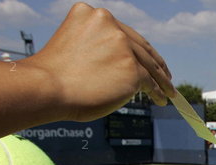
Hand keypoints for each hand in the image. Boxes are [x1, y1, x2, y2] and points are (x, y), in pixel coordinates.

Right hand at [26, 3, 174, 121]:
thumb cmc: (52, 77)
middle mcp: (110, 24)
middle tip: (166, 75)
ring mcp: (122, 45)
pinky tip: (160, 99)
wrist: (46, 89)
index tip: (147, 58)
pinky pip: (150, 82)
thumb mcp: (73, 46)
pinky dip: (157, 92)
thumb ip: (95, 48)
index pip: (123, 33)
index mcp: (92, 15)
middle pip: (140, 46)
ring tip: (169, 92)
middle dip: (155, 63)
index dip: (138, 48)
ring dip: (161, 80)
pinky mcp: (131, 68)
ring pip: (148, 65)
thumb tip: (114, 66)